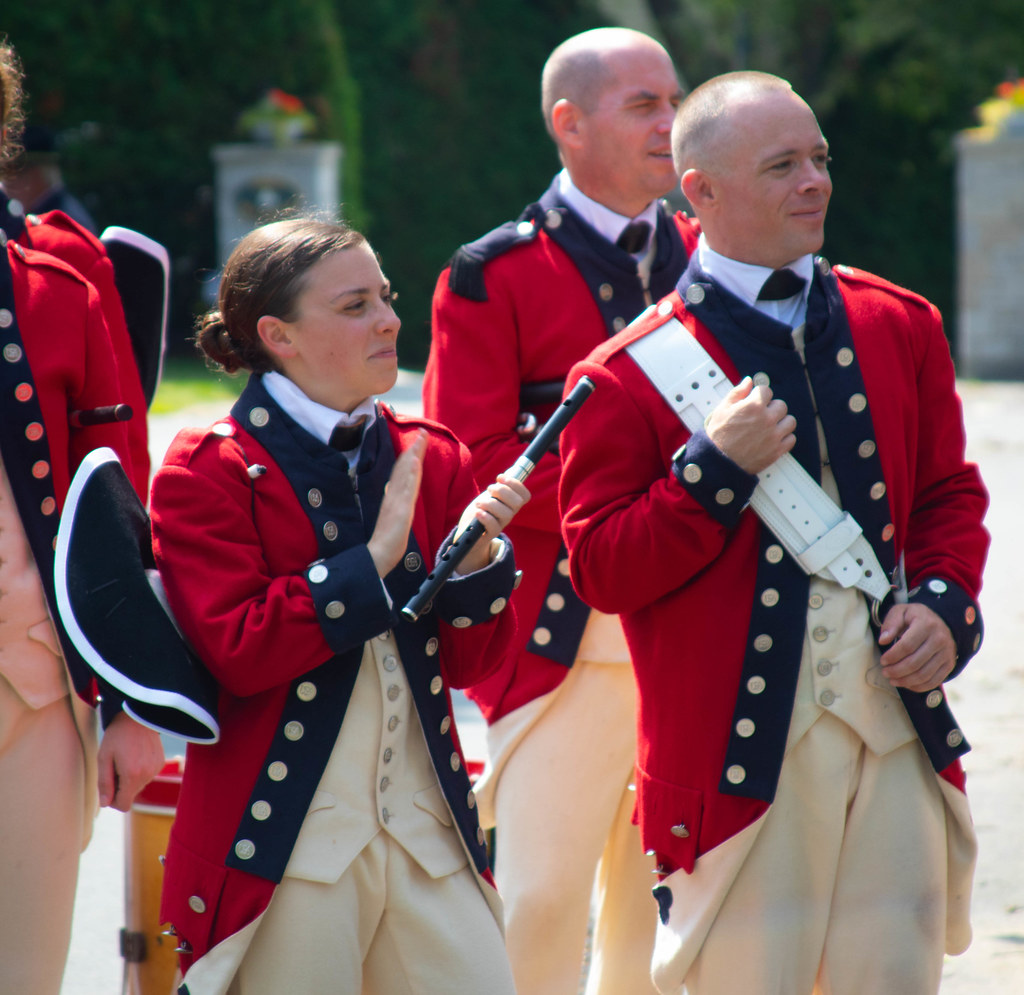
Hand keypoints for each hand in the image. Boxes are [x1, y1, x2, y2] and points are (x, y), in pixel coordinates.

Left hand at [96, 711, 164, 810]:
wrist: (137, 716)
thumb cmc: (117, 735)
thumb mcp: (104, 758)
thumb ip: (104, 783)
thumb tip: (105, 804)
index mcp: (132, 775)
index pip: (124, 805)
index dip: (113, 801)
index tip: (108, 787)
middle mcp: (147, 774)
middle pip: (131, 795)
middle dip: (121, 787)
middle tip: (115, 767)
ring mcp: (156, 768)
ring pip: (139, 786)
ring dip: (130, 778)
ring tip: (126, 758)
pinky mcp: (160, 762)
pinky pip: (147, 776)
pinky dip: (139, 771)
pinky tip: (136, 755)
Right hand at [368, 430, 425, 576]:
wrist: (378, 557)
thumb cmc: (386, 542)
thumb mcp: (395, 520)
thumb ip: (397, 507)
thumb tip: (398, 497)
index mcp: (393, 498)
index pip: (402, 472)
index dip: (410, 455)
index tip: (418, 441)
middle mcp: (393, 496)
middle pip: (404, 468)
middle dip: (414, 448)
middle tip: (423, 431)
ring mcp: (396, 502)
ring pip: (405, 473)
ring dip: (413, 454)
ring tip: (421, 439)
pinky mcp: (400, 511)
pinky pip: (406, 489)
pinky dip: (410, 474)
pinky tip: (415, 462)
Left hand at [454, 473, 530, 573]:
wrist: (467, 530)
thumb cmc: (480, 510)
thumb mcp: (490, 495)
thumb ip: (500, 486)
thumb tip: (510, 472)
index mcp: (511, 503)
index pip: (525, 495)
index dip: (515, 484)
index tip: (499, 477)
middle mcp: (509, 514)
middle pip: (517, 502)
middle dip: (502, 491)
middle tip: (489, 489)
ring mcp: (501, 524)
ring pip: (505, 513)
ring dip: (490, 503)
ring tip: (479, 503)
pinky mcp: (490, 533)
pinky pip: (494, 526)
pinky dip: (485, 517)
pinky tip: (477, 513)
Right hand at [705, 377, 796, 473]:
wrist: (719, 462)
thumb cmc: (718, 437)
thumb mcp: (722, 410)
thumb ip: (737, 393)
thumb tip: (748, 382)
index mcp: (753, 406)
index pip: (766, 391)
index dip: (759, 395)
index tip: (756, 401)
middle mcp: (767, 419)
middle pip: (781, 405)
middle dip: (771, 408)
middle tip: (761, 415)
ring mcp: (774, 435)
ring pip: (790, 421)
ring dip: (781, 422)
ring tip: (770, 426)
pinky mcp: (777, 450)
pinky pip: (791, 439)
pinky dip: (784, 438)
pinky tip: (773, 438)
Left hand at [877, 602, 956, 691]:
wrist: (940, 620)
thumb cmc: (914, 617)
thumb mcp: (901, 612)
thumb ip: (891, 624)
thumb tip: (883, 640)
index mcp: (926, 625)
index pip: (907, 646)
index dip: (892, 656)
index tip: (883, 661)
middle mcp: (940, 639)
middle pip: (914, 663)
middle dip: (896, 671)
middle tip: (885, 672)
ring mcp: (947, 653)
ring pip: (924, 675)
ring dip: (905, 681)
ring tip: (893, 680)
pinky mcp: (950, 664)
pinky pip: (934, 681)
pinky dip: (919, 686)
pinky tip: (906, 684)